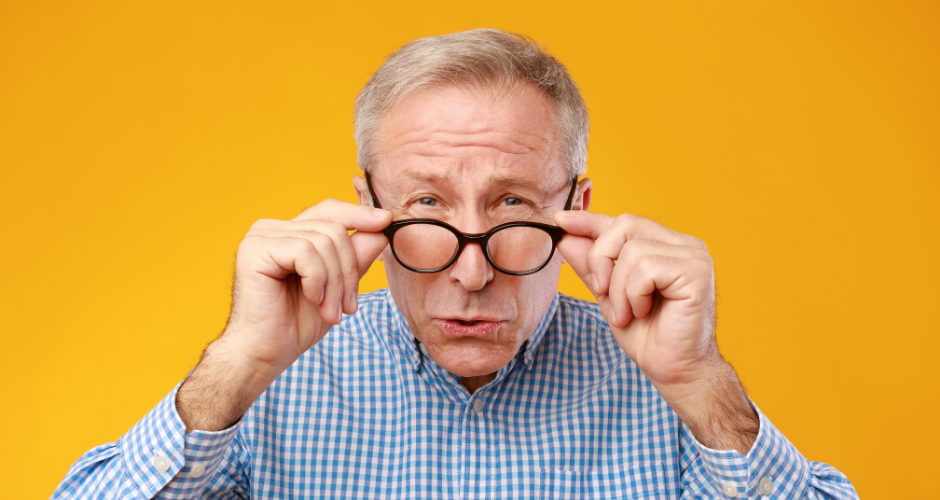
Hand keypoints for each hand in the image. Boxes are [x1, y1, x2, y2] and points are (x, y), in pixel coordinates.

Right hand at [177, 199, 390, 430]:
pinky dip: (317, 280)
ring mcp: (262, 236)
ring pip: (324, 241)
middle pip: (334, 228)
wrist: (266, 353)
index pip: (330, 211)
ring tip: (330, 311)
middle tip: (347, 306)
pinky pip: (306, 252)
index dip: (359, 214)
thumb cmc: (295, 323)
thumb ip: (356, 257)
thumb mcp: (337, 287)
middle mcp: (273, 228)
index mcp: (289, 232)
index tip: (387, 221)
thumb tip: (381, 229)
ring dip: (335, 282)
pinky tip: (311, 299)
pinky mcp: (255, 250)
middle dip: (349, 270)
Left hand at [555, 211, 757, 452]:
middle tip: (601, 292)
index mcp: (666, 246)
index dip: (590, 220)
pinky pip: (646, 268)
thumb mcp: (609, 296)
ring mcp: (694, 257)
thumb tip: (566, 236)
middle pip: (625, 225)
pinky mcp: (697, 273)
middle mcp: (684, 245)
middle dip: (600, 258)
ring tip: (628, 314)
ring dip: (618, 288)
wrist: (676, 371)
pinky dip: (633, 294)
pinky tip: (642, 312)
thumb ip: (591, 266)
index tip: (561, 219)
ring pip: (633, 250)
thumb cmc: (649, 337)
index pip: (623, 222)